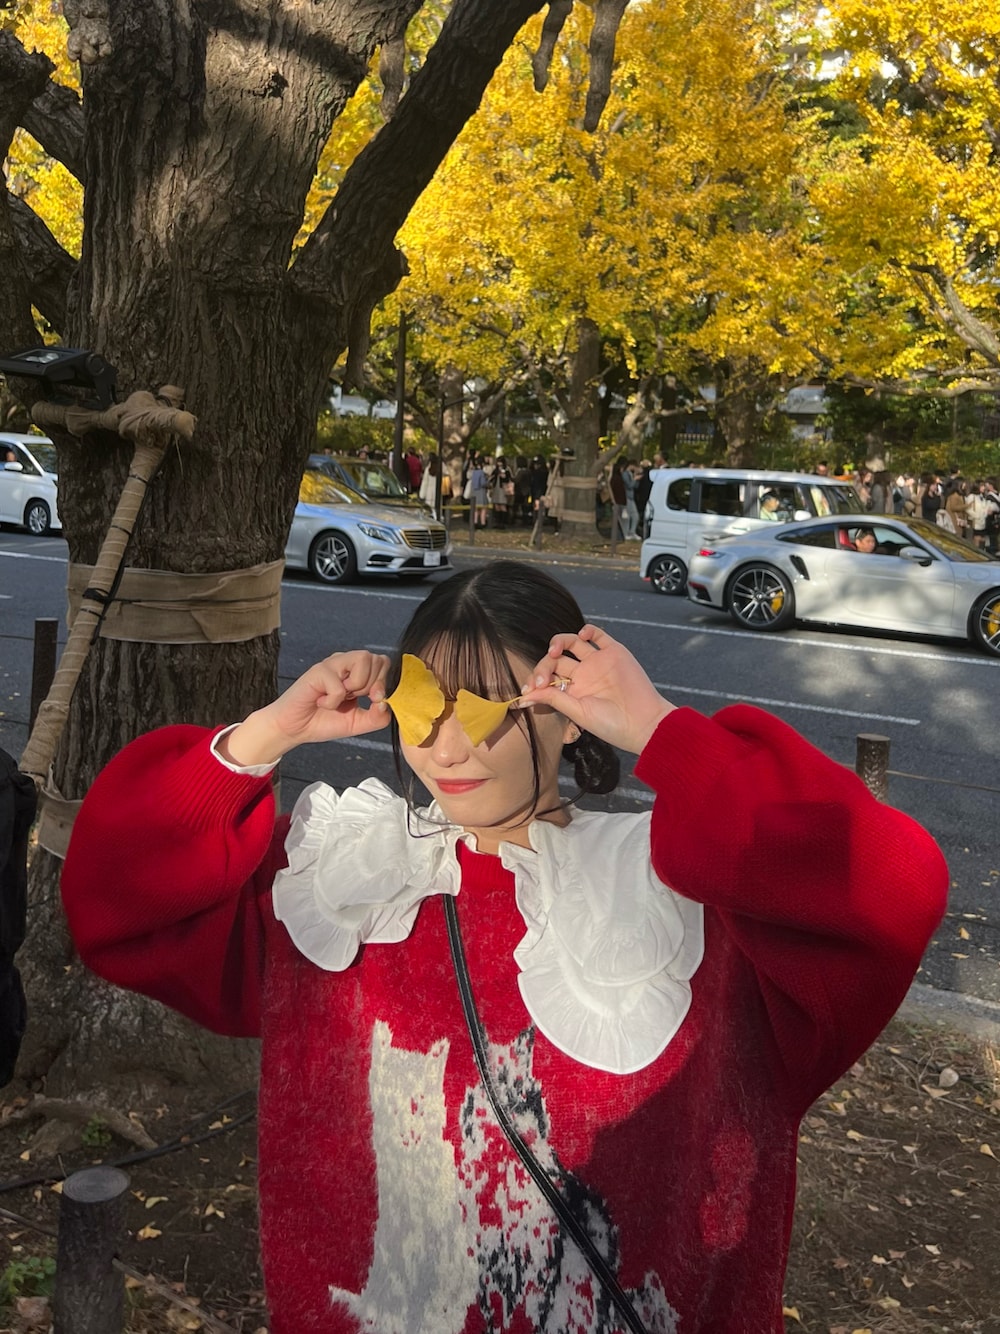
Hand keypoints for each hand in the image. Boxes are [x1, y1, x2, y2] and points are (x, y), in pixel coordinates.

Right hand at [221, 651, 390, 766]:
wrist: (295, 728)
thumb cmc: (323, 721)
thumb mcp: (357, 723)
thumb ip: (377, 716)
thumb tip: (385, 703)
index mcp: (356, 671)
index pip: (383, 663)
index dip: (383, 682)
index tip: (372, 699)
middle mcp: (345, 662)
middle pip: (377, 659)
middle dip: (369, 686)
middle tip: (350, 698)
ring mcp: (331, 664)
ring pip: (363, 660)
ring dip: (355, 687)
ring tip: (338, 698)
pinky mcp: (318, 671)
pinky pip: (340, 686)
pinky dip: (332, 702)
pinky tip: (320, 702)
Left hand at [519, 625, 673, 754]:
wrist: (644, 721)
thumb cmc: (612, 724)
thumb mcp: (577, 712)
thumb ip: (552, 698)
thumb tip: (523, 696)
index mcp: (573, 691)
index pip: (548, 678)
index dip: (535, 680)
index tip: (528, 689)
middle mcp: (583, 675)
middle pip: (556, 660)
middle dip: (544, 666)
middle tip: (541, 679)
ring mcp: (598, 662)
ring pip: (572, 643)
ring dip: (559, 642)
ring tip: (554, 651)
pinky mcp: (614, 652)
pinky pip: (597, 635)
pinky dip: (587, 631)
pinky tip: (581, 637)